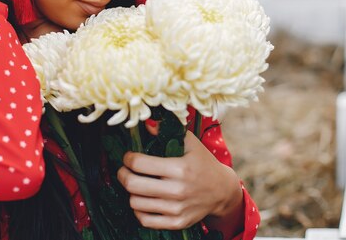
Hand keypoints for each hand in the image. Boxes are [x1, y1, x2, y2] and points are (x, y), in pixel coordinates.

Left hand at [117, 131, 242, 230]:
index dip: (128, 158)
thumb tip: (147, 124)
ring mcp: (176, 209)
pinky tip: (143, 201)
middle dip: (123, 175)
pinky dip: (139, 210)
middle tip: (124, 170)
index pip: (139, 163)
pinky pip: (145, 220)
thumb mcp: (191, 143)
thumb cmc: (203, 163)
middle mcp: (177, 190)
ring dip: (131, 192)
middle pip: (133, 185)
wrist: (222, 191)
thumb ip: (169, 131)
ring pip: (135, 203)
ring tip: (136, 184)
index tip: (128, 157)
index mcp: (180, 168)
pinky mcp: (177, 222)